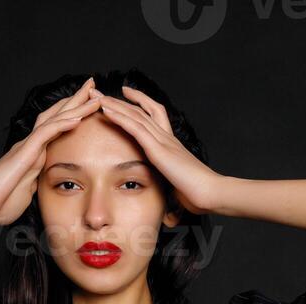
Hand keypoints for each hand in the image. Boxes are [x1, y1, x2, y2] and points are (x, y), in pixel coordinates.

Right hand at [0, 77, 101, 225]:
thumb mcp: (27, 193)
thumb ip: (36, 184)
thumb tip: (43, 185)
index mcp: (33, 156)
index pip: (55, 129)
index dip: (72, 115)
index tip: (89, 106)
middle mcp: (30, 146)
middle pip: (56, 116)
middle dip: (76, 100)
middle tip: (93, 84)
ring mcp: (27, 148)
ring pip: (54, 120)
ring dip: (75, 106)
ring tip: (93, 93)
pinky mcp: (24, 154)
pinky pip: (45, 134)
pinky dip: (62, 124)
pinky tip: (78, 116)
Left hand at [91, 85, 222, 214]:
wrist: (209, 192)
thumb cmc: (198, 194)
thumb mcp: (178, 188)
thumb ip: (170, 188)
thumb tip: (168, 211)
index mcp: (171, 144)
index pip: (154, 114)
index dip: (140, 102)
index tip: (126, 93)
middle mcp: (166, 137)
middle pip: (140, 110)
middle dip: (119, 100)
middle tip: (100, 91)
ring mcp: (162, 141)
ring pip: (135, 115)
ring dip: (114, 104)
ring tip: (96, 95)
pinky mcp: (158, 149)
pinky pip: (135, 128)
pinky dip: (119, 117)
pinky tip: (106, 110)